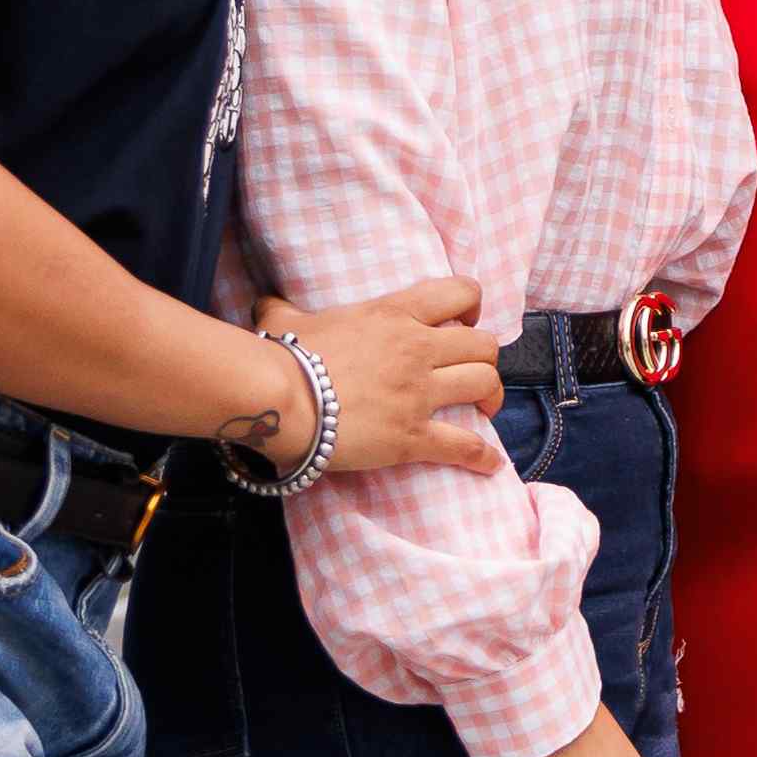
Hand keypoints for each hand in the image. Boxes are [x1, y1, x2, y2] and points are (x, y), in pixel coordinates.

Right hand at [245, 278, 505, 476]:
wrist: (280, 398)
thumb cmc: (282, 356)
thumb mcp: (284, 319)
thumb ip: (283, 308)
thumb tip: (265, 305)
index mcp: (394, 314)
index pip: (458, 293)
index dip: (471, 305)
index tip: (466, 320)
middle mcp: (417, 348)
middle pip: (483, 345)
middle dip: (485, 358)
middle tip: (473, 370)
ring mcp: (419, 393)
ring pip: (484, 384)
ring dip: (491, 397)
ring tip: (486, 408)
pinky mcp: (413, 436)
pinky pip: (464, 445)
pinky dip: (482, 456)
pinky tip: (490, 463)